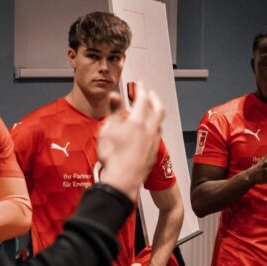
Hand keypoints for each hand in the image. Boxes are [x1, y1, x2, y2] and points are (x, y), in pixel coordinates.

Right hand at [97, 85, 164, 200]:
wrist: (122, 181)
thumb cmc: (113, 158)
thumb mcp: (107, 131)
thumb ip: (112, 111)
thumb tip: (114, 96)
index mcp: (138, 122)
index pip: (143, 99)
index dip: (141, 89)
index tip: (140, 84)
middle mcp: (150, 130)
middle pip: (158, 108)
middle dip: (154, 98)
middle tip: (150, 93)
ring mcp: (154, 142)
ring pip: (159, 122)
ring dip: (156, 112)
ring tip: (150, 110)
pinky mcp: (154, 152)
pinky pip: (157, 134)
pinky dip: (154, 126)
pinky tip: (148, 130)